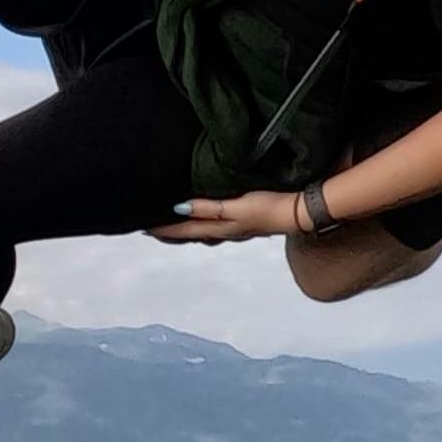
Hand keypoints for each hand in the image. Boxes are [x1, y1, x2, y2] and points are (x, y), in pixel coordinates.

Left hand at [150, 192, 302, 243]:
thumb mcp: (236, 206)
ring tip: (173, 225)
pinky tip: (206, 219)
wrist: (298, 213)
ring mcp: (235, 230)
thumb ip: (208, 207)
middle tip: (151, 229)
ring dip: (186, 231)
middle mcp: (224, 232)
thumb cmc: (267, 207)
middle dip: (171, 233)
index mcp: (219, 229)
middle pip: (190, 235)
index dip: (164, 230)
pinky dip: (203, 225)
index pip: (184, 231)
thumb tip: (179, 208)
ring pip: (202, 233)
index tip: (143, 228)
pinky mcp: (244, 224)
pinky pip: (215, 227)